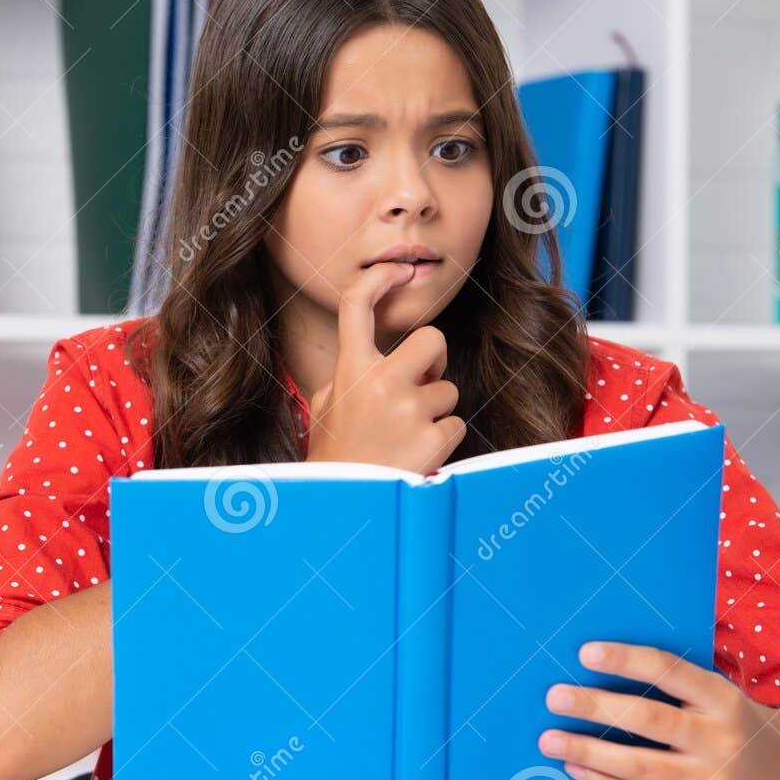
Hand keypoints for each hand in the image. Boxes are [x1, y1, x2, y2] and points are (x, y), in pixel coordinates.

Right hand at [304, 261, 465, 475]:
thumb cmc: (335, 457)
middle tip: (421, 380)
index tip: (397, 271)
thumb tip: (372, 355)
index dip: (379, 278)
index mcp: (349, 371)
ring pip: (447, 389)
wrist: (345, 508)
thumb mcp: (324, 408)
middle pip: (432, 338)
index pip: (356, 305)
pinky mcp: (433, 439)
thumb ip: (347, 377)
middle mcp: (379, 384)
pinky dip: (442, 438)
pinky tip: (417, 454)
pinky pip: (456, 423)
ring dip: (435, 410)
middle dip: (435, 358)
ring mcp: (408, 412)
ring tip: (407, 435)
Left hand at [537, 641, 779, 779]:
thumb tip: (599, 666)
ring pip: (640, 767)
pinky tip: (576, 767)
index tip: (584, 652)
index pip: (669, 670)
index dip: (626, 659)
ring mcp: (710, 779)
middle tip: (554, 697)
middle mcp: (719, 738)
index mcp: (722, 698)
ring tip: (550, 740)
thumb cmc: (734, 720)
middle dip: (595, 708)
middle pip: (648, 721)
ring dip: (588, 752)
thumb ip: (673, 682)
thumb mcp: (717, 692)